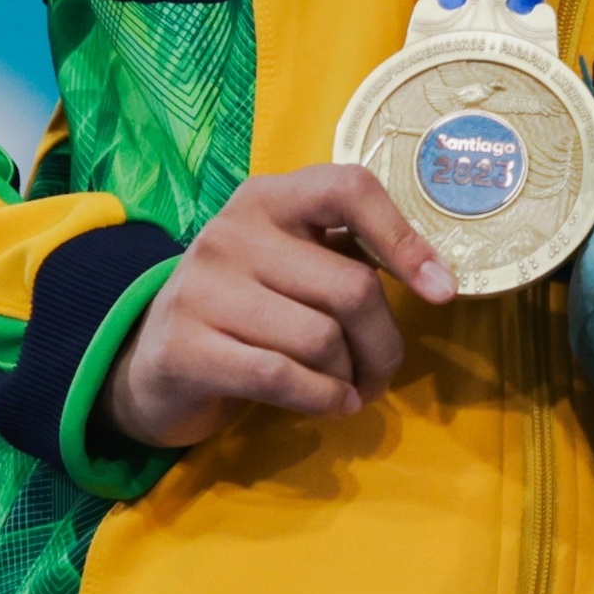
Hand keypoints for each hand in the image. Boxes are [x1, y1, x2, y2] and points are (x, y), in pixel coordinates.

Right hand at [101, 164, 455, 448]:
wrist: (153, 359)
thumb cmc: (247, 306)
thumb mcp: (290, 262)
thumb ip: (346, 254)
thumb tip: (436, 277)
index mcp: (269, 197)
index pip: (349, 189)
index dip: (403, 239)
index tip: (441, 289)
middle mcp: (233, 231)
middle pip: (351, 286)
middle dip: (384, 342)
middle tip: (383, 371)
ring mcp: (203, 287)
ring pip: (322, 339)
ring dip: (352, 378)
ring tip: (351, 390)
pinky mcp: (186, 347)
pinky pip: (283, 376)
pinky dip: (323, 399)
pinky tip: (332, 405)